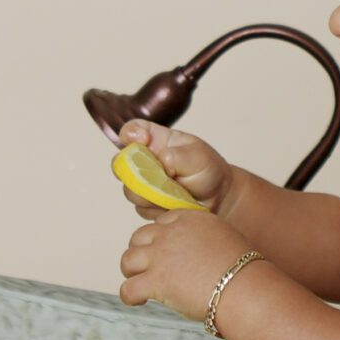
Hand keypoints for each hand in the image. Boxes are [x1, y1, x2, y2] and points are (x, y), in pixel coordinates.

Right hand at [117, 118, 235, 218]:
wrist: (218, 197)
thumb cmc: (207, 169)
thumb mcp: (197, 155)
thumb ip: (175, 156)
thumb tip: (159, 163)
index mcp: (155, 140)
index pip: (131, 130)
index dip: (130, 134)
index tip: (143, 139)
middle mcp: (144, 160)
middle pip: (121, 165)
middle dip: (137, 173)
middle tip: (160, 177)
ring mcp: (143, 183)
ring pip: (131, 191)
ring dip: (153, 194)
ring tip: (176, 193)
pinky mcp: (147, 204)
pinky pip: (143, 209)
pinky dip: (159, 208)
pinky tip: (175, 203)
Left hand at [118, 212, 256, 323]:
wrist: (244, 288)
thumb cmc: (243, 270)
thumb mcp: (225, 238)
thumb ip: (205, 239)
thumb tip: (197, 254)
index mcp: (189, 220)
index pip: (161, 223)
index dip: (159, 239)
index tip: (164, 253)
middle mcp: (170, 234)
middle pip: (139, 237)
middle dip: (141, 253)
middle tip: (149, 269)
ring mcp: (160, 257)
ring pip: (127, 260)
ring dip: (131, 272)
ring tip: (140, 283)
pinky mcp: (155, 282)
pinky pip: (127, 288)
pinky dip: (129, 296)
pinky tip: (139, 301)